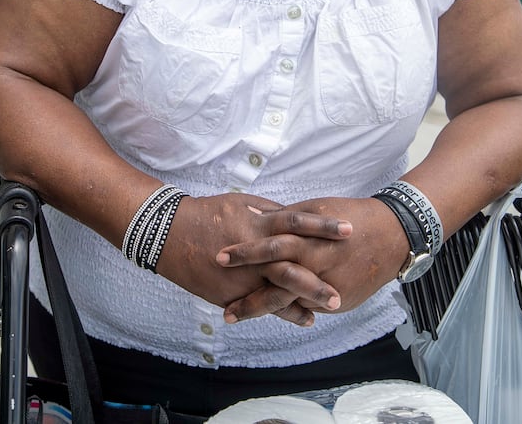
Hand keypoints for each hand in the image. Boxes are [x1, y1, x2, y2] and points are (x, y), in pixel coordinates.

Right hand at [156, 193, 352, 325]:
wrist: (171, 234)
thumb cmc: (210, 213)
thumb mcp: (242, 204)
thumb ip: (271, 213)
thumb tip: (297, 216)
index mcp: (258, 223)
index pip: (298, 222)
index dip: (324, 226)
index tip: (350, 229)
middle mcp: (253, 251)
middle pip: (292, 265)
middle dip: (319, 276)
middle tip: (345, 286)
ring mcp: (242, 275)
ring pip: (279, 291)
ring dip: (305, 300)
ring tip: (331, 305)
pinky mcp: (231, 293)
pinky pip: (261, 306)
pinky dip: (282, 312)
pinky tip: (303, 317)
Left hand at [215, 197, 408, 321]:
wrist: (392, 235)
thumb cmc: (349, 215)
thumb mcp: (315, 209)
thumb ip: (284, 218)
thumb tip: (253, 216)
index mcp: (309, 239)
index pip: (271, 247)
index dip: (245, 253)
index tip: (219, 257)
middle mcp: (318, 267)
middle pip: (277, 287)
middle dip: (249, 299)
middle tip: (224, 311)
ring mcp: (329, 288)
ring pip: (291, 304)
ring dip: (264, 311)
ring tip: (236, 316)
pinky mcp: (340, 302)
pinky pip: (308, 308)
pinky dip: (289, 311)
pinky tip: (269, 314)